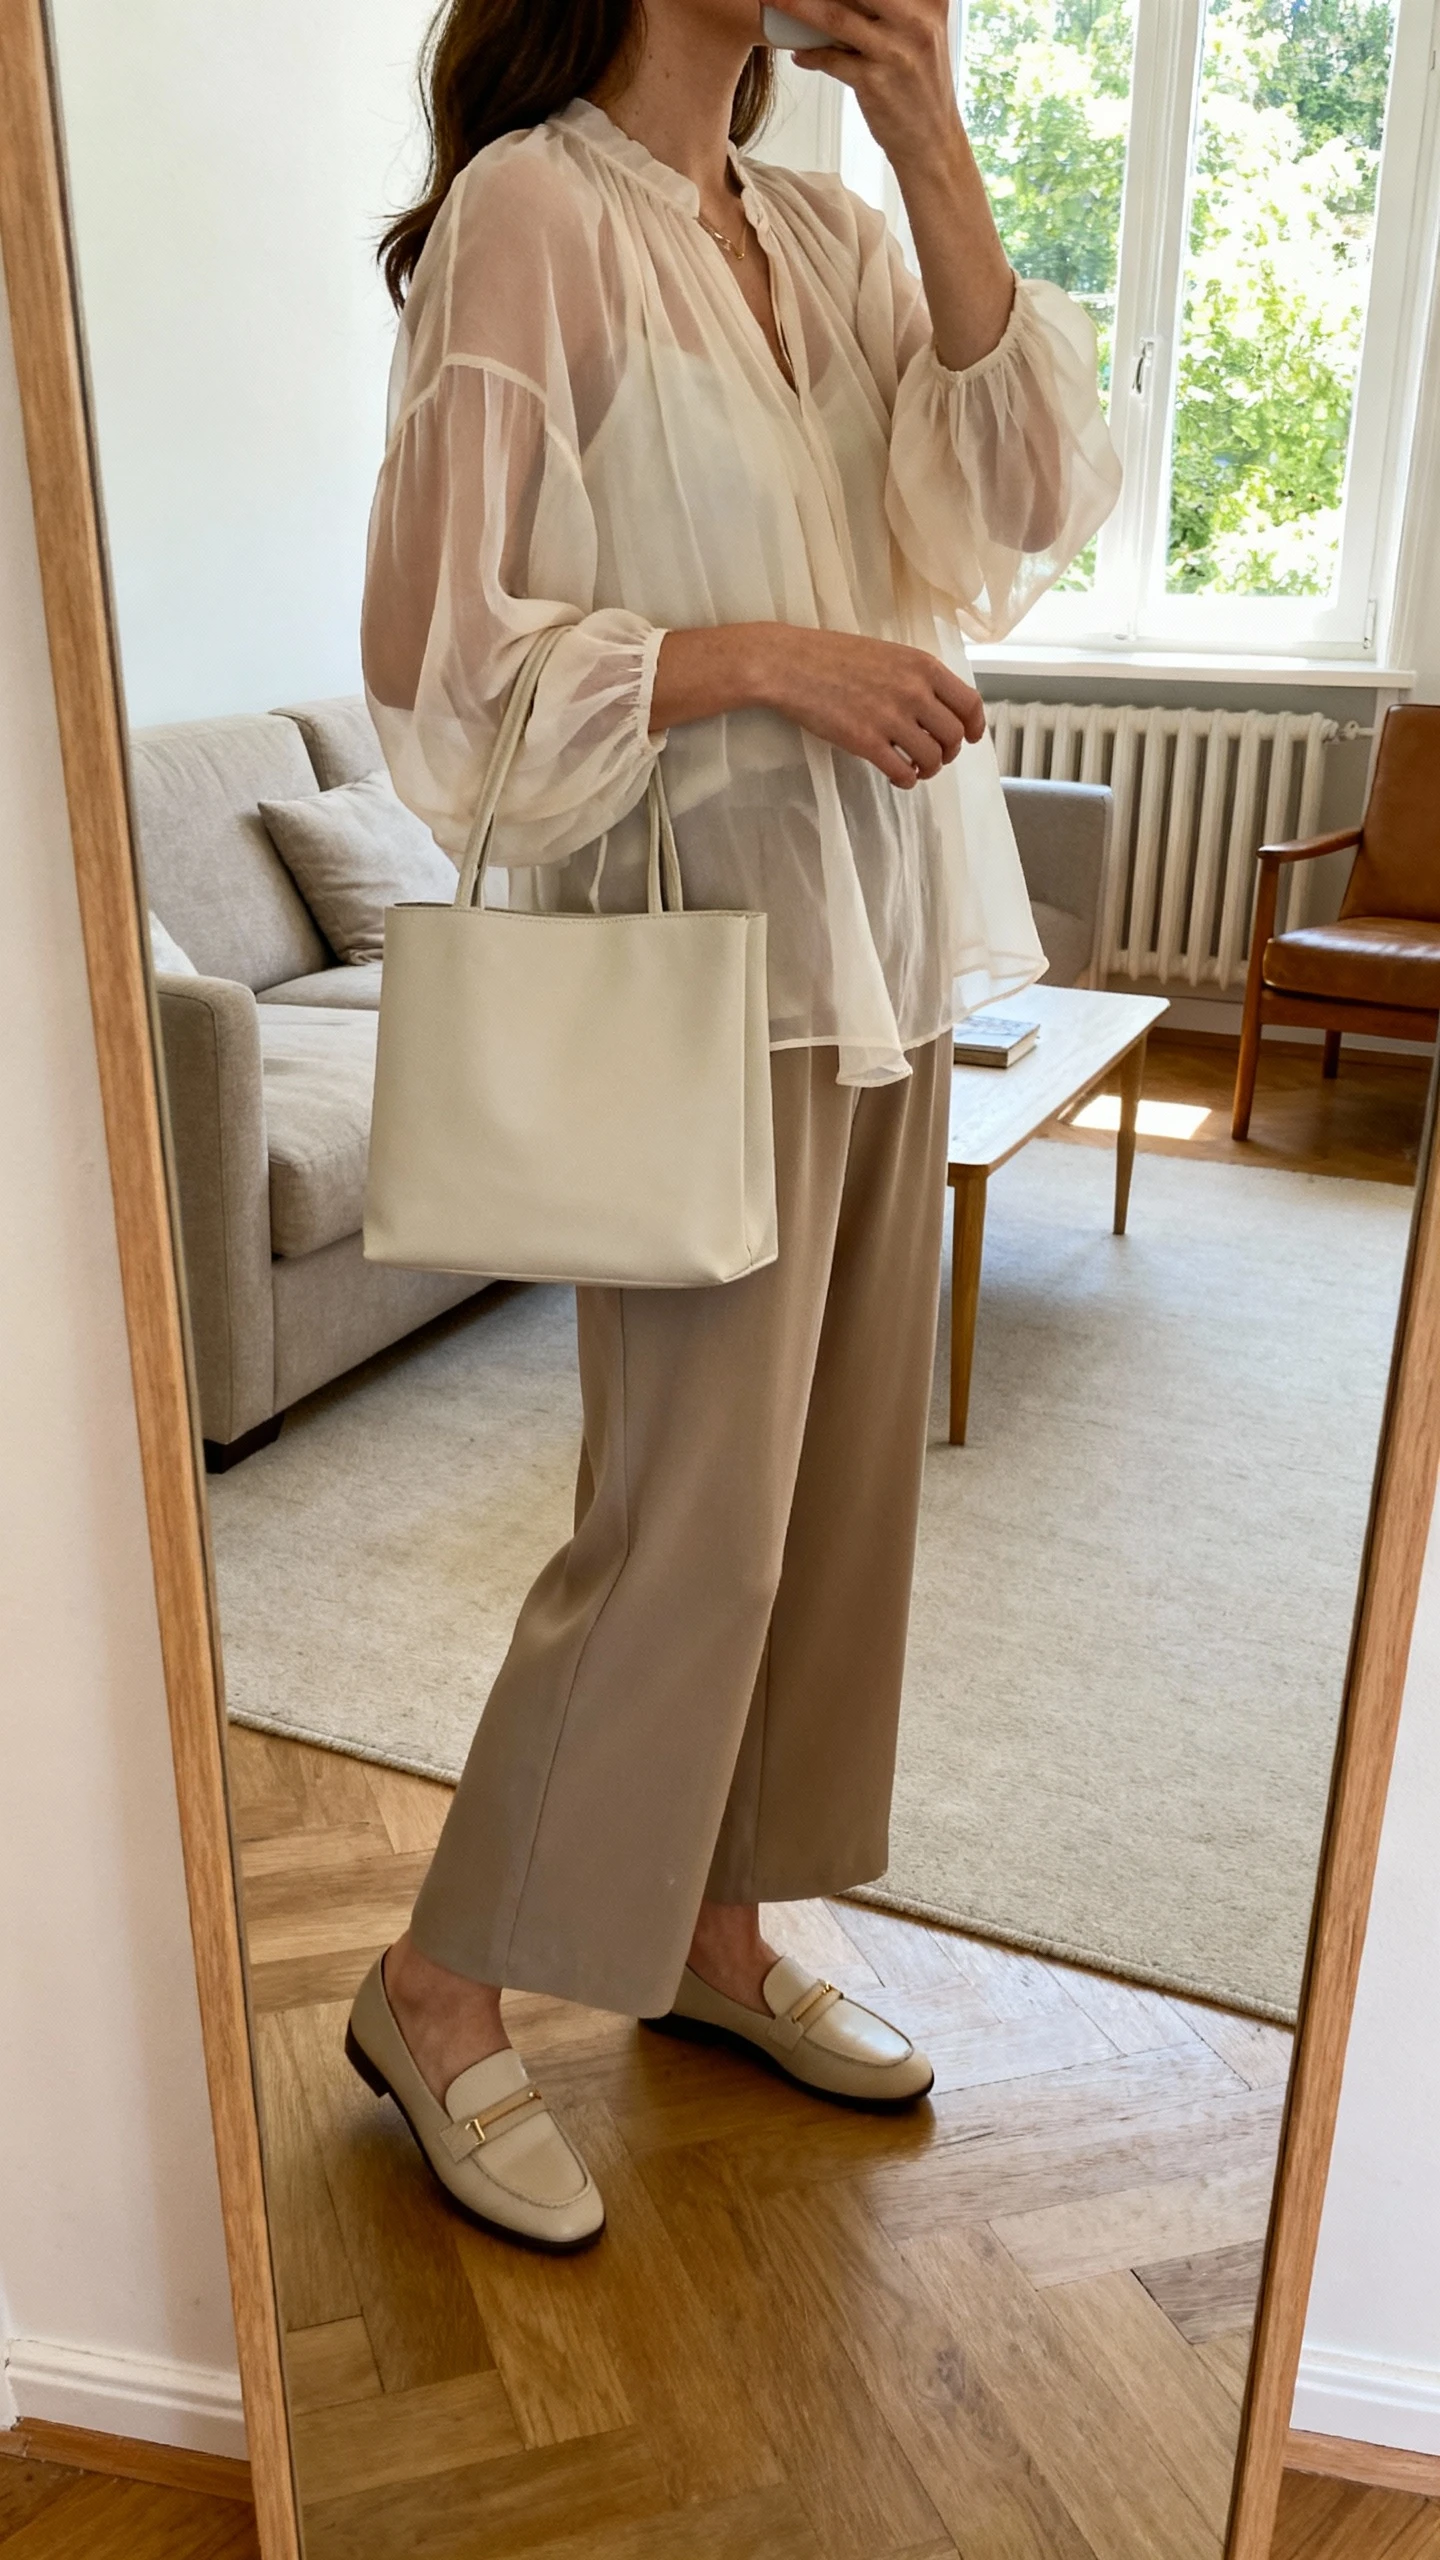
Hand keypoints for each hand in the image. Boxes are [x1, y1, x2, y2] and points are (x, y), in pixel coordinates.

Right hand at [754, 626, 984, 786]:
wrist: (789, 664)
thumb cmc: (832, 657)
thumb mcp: (887, 653)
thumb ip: (916, 677)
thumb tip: (937, 708)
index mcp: (922, 666)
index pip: (969, 703)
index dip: (975, 726)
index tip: (971, 737)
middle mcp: (913, 691)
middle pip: (954, 736)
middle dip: (949, 752)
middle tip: (934, 756)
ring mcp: (890, 717)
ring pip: (932, 758)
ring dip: (928, 769)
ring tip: (914, 768)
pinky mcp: (866, 742)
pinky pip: (903, 772)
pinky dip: (906, 780)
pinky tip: (897, 775)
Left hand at [781, 0, 1014, 368]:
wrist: (932, 144)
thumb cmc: (920, 87)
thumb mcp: (918, 33)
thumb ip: (890, 9)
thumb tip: (839, 0)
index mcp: (930, 1)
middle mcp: (917, 20)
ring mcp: (896, 52)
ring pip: (836, 16)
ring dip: (798, 6)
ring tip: (774, 0)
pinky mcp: (875, 82)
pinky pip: (831, 59)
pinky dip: (810, 54)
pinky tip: (799, 53)